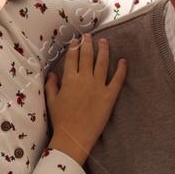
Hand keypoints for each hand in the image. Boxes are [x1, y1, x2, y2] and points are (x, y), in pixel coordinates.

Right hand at [44, 35, 126, 163]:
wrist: (74, 137)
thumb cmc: (61, 120)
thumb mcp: (51, 101)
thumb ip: (51, 86)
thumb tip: (52, 74)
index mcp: (69, 79)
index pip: (72, 57)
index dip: (75, 47)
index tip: (76, 40)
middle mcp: (84, 79)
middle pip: (87, 56)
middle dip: (88, 43)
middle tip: (89, 36)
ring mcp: (98, 87)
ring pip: (103, 63)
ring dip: (104, 50)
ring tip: (105, 42)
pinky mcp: (110, 96)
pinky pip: (118, 79)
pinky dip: (122, 69)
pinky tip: (123, 60)